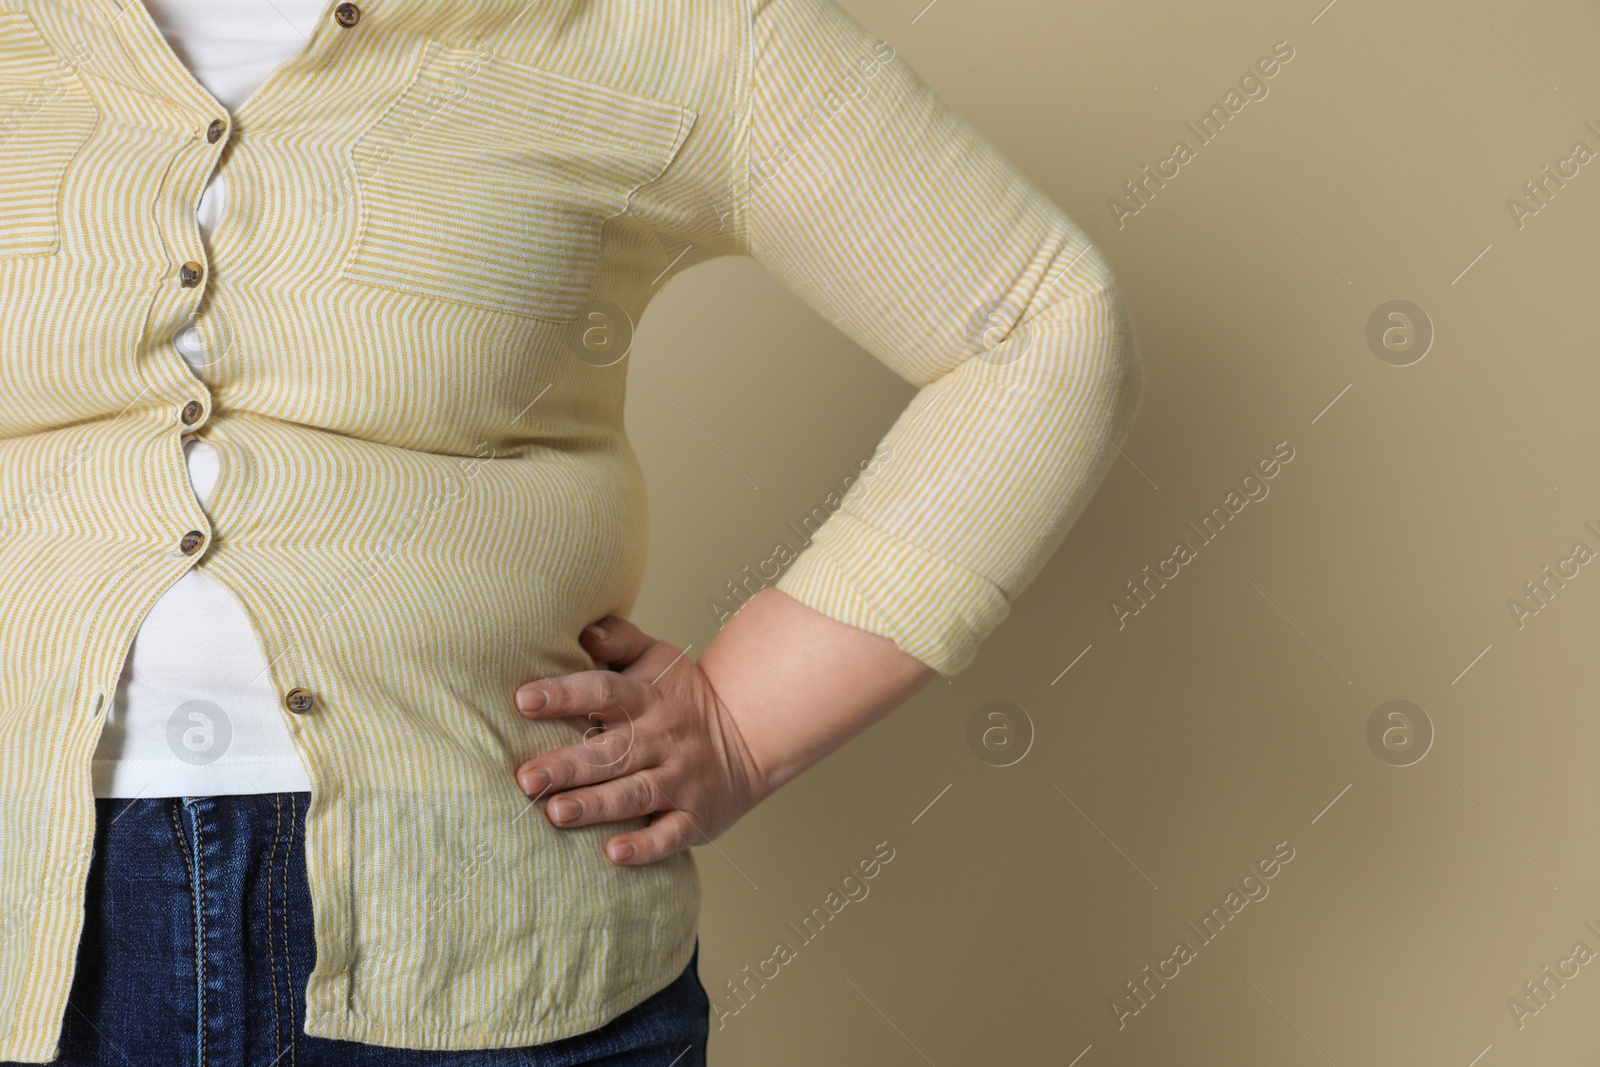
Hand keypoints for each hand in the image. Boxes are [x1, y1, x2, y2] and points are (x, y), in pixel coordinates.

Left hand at [511, 616, 772, 865]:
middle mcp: (661, 740)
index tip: (524, 700)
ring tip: (556, 813)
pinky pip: (670, 835)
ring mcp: (679, 780)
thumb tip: (585, 631)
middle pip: (611, 751)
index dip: (564, 695)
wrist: (751, 734)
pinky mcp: (693, 818)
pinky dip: (644, 847)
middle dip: (568, 765)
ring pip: (635, 794)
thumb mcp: (659, 657)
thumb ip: (620, 640)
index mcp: (647, 699)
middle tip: (526, 778)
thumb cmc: (687, 696)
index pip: (602, 691)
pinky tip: (612, 854)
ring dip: (596, 805)